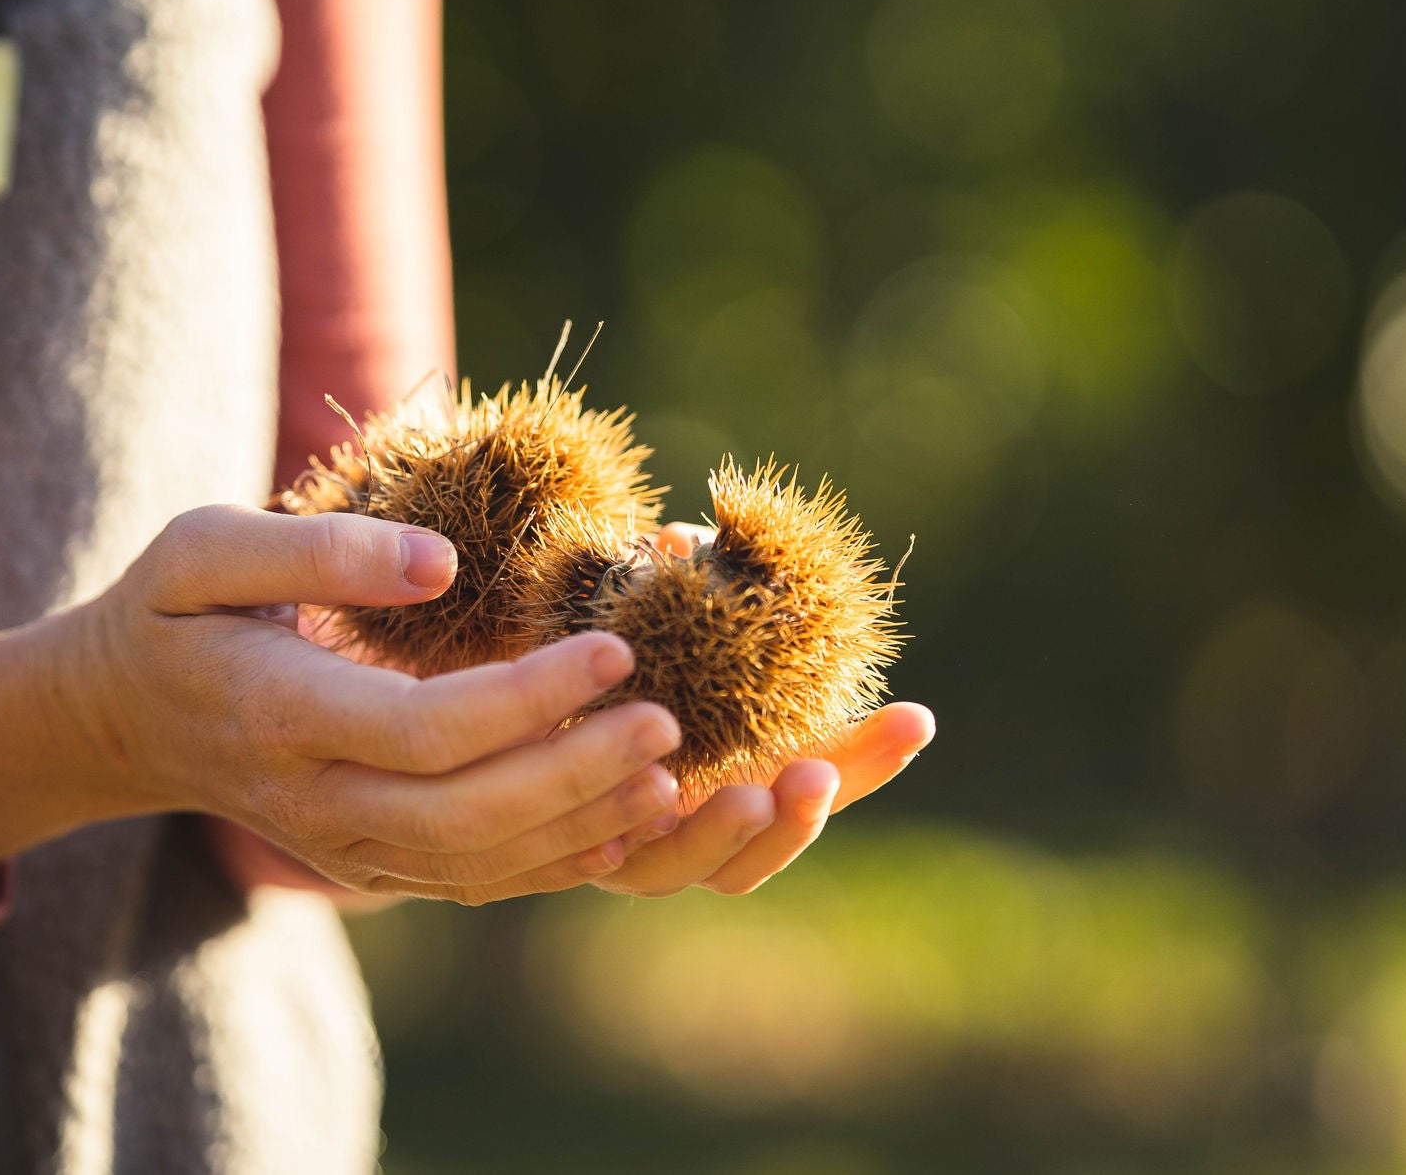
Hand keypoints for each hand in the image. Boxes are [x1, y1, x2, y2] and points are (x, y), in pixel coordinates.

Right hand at [0, 506, 683, 903]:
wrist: (123, 715)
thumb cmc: (172, 610)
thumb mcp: (206, 551)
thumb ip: (319, 552)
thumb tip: (439, 563)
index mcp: (278, 715)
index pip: (423, 728)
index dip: (528, 698)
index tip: (614, 648)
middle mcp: (313, 800)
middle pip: (464, 815)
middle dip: (575, 775)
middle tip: (667, 722)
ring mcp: (341, 845)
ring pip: (475, 863)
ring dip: (578, 827)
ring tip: (669, 777)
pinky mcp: (369, 863)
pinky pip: (469, 880)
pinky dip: (550, 863)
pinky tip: (622, 830)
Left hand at [592, 521, 934, 897]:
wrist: (489, 718)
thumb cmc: (580, 664)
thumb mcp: (639, 628)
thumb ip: (678, 601)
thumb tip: (683, 539)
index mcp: (735, 782)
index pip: (818, 782)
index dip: (870, 760)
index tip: (916, 719)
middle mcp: (690, 829)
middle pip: (765, 845)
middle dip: (800, 816)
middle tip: (818, 775)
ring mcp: (630, 853)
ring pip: (689, 867)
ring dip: (725, 833)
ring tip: (749, 795)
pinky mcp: (567, 855)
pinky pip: (603, 858)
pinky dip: (630, 834)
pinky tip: (649, 804)